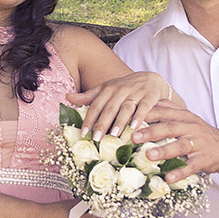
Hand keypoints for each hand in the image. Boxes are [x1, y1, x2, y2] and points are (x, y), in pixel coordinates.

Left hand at [66, 72, 181, 140]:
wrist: (151, 79)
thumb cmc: (124, 87)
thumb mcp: (106, 89)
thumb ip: (88, 96)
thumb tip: (67, 97)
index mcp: (108, 89)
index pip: (96, 105)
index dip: (89, 119)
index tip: (84, 133)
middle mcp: (120, 90)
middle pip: (110, 108)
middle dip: (102, 123)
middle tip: (96, 138)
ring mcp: (136, 92)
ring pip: (126, 107)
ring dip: (120, 121)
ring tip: (114, 135)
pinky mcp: (150, 96)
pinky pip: (144, 107)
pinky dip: (140, 116)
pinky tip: (135, 127)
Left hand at [131, 100, 218, 182]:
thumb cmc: (200, 132)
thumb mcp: (187, 117)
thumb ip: (168, 110)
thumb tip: (146, 103)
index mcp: (184, 116)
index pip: (163, 112)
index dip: (147, 114)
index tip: (129, 118)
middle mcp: (191, 128)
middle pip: (170, 128)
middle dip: (151, 132)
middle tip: (133, 136)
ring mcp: (198, 144)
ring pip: (180, 146)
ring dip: (164, 151)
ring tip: (148, 155)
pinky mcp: (204, 160)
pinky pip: (191, 166)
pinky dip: (180, 172)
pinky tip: (168, 178)